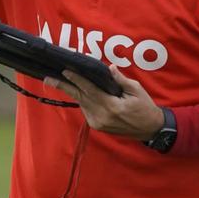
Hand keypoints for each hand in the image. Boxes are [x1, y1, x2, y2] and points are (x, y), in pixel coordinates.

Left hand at [45, 64, 165, 139]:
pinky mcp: (98, 126)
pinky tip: (78, 91)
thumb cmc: (145, 107)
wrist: (150, 129)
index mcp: (112, 107)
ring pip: (82, 103)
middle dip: (63, 86)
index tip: (66, 71)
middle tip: (48, 78)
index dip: (77, 80)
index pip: (90, 90)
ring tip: (59, 80)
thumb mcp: (136, 90)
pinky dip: (83, 100)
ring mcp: (99, 123)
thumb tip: (109, 68)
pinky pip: (86, 110)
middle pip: (80, 97)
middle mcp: (102, 116)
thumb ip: (121, 80)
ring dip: (72, 91)